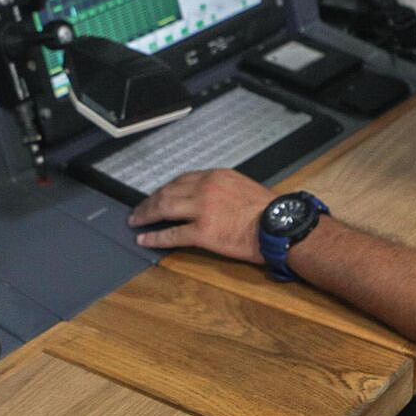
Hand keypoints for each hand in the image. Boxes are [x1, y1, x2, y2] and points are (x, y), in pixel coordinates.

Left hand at [127, 169, 272, 263]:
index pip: (181, 179)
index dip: (166, 188)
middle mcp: (205, 188)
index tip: (158, 195)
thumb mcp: (243, 187)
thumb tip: (209, 198)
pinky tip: (145, 239)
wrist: (280, 226)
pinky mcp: (202, 232)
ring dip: (146, 215)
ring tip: (136, 221)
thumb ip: (222, 189)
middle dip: (150, 201)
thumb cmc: (268, 210)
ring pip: (165, 209)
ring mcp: (202, 210)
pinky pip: (172, 234)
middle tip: (139, 209)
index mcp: (215, 176)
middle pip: (168, 191)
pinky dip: (155, 236)